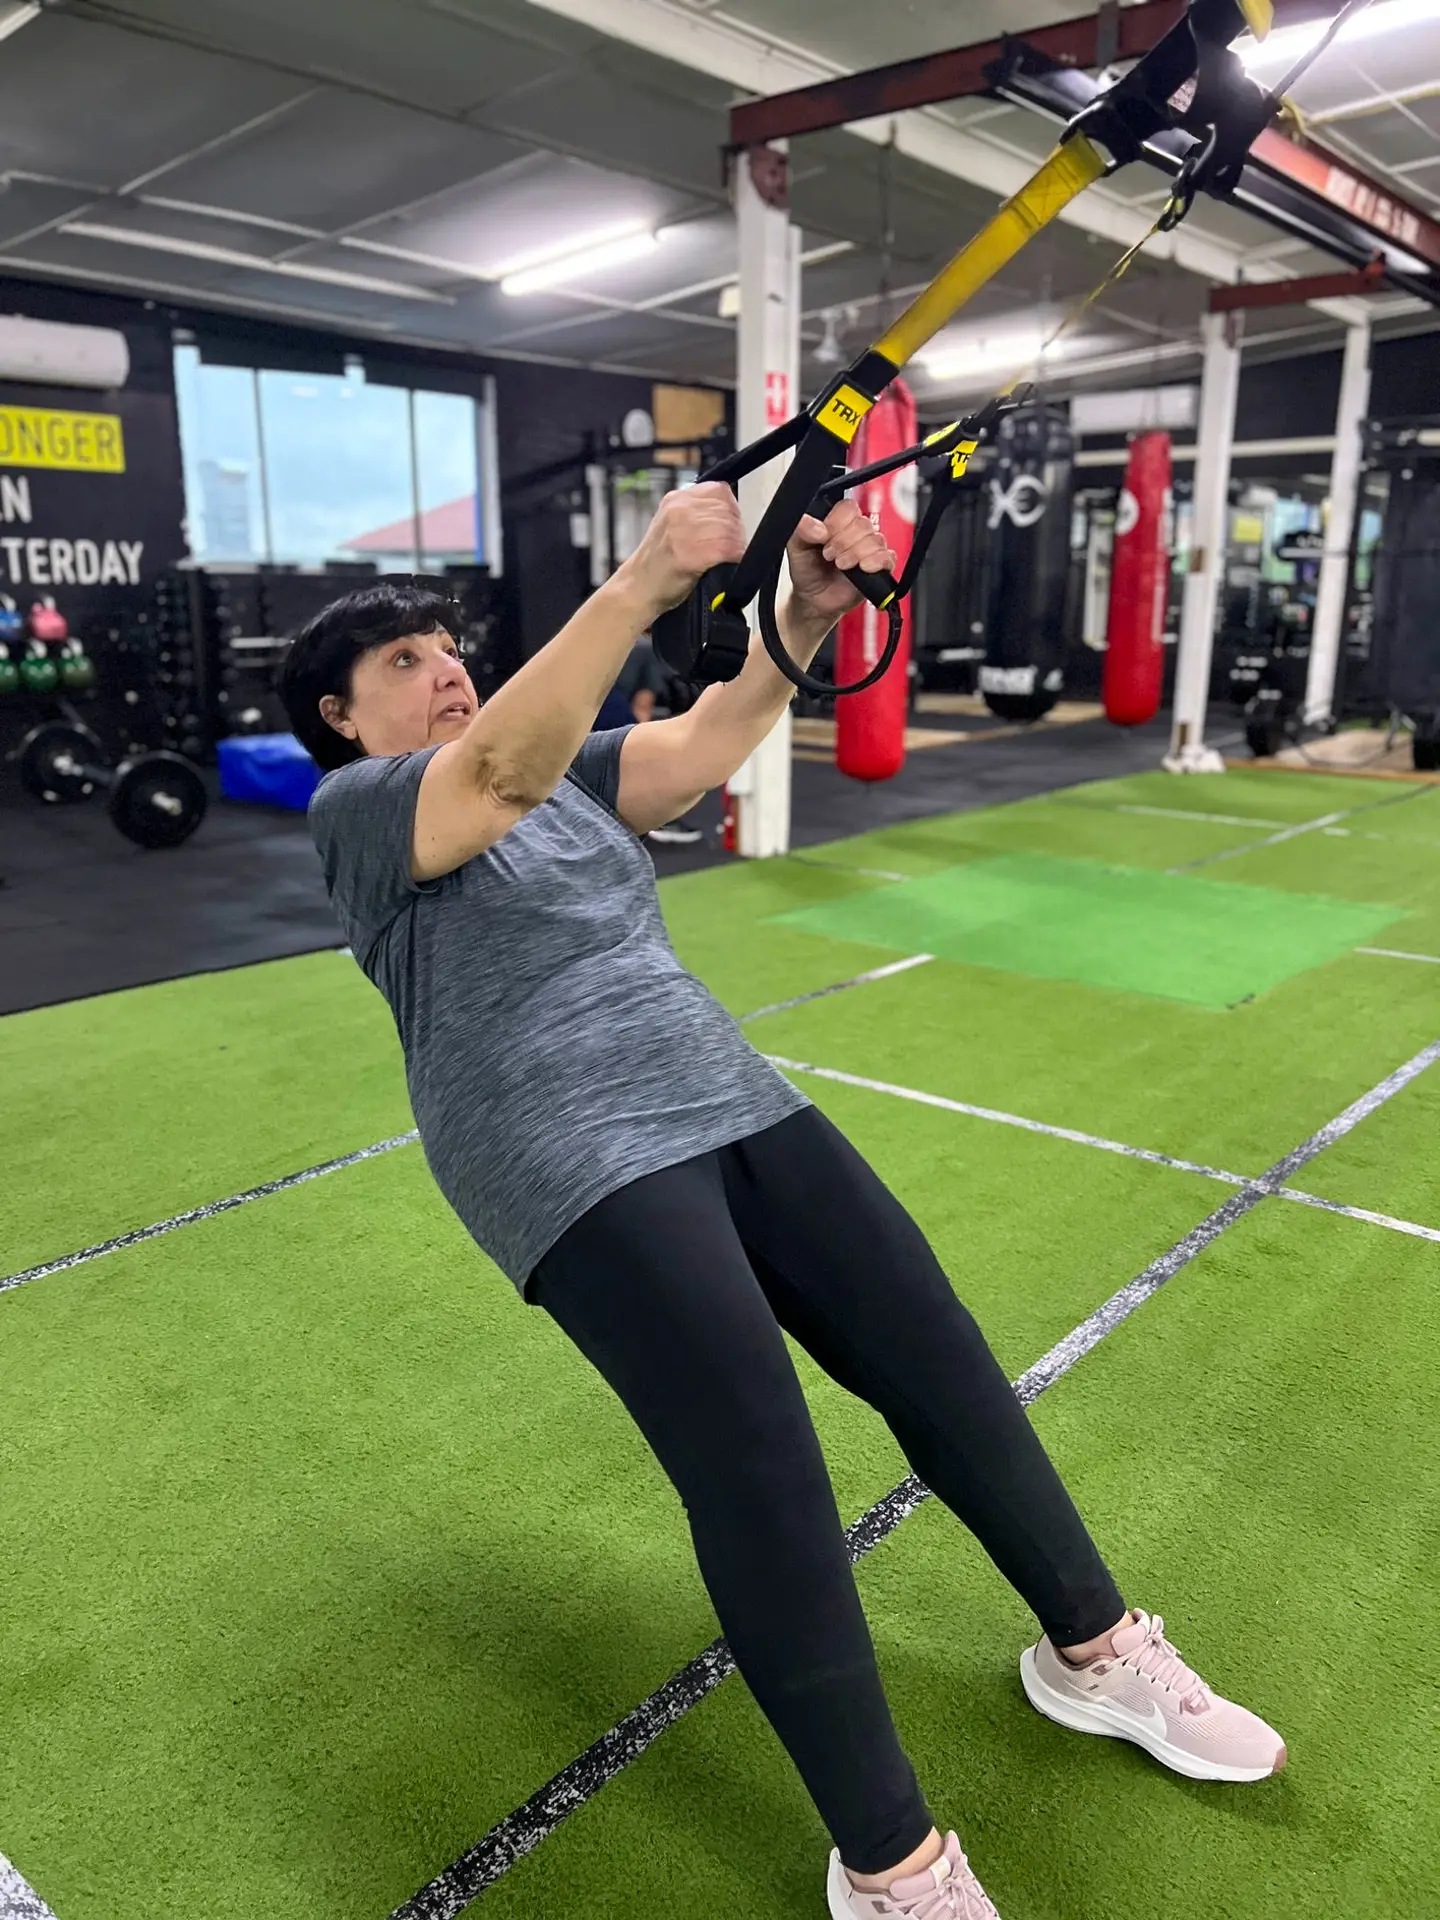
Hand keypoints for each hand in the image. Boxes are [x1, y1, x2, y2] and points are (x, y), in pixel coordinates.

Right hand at [619, 482, 748, 617]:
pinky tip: (729, 562)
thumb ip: (696, 513)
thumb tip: (728, 513)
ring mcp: (682, 531)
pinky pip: (725, 548)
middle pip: (727, 510)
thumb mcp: (672, 525)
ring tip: (731, 555)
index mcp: (676, 499)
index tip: (732, 524)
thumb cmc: (658, 563)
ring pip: (728, 528)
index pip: (719, 490)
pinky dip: (733, 556)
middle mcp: (678, 510)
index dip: (732, 508)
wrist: (637, 588)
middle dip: (736, 529)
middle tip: (734, 544)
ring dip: (737, 543)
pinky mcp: (688, 554)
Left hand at [785, 500, 896, 633]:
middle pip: (862, 524)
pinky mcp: (880, 567)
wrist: (814, 599)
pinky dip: (876, 562)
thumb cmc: (808, 571)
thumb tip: (815, 526)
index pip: (848, 508)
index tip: (824, 537)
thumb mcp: (796, 548)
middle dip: (843, 542)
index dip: (837, 522)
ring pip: (875, 540)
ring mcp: (870, 549)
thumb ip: (802, 530)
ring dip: (855, 554)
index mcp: (839, 522)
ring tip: (841, 565)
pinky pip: (888, 558)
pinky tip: (862, 568)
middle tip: (829, 555)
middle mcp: (857, 533)